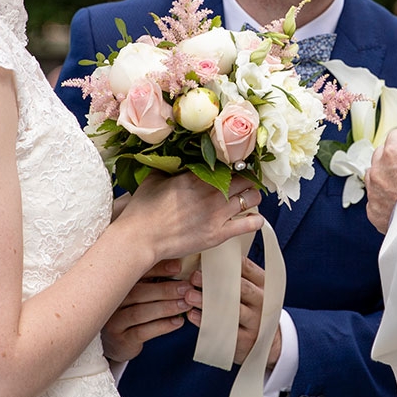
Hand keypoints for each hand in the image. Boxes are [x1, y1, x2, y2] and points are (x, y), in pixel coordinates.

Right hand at [102, 259, 200, 363]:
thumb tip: (178, 263)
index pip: (135, 274)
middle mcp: (112, 303)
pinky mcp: (121, 340)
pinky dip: (163, 326)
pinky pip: (142, 332)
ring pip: (140, 313)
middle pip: (137, 293)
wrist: (118, 343)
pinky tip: (178, 322)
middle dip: (165, 290)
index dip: (157, 269)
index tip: (177, 267)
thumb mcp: (140, 294)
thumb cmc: (133, 312)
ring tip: (185, 305)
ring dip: (166, 308)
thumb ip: (152, 280)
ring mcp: (114, 322)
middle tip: (186, 288)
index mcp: (117, 286)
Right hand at [113, 173, 262, 267]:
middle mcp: (212, 192)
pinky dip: (255, 221)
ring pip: (252, 199)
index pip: (229, 164)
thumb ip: (170, 167)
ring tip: (248, 199)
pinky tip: (253, 219)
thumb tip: (174, 159)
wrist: (141, 237)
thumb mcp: (154, 178)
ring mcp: (217, 213)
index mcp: (197, 176)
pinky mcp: (219, 234)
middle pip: (246, 179)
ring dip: (253, 198)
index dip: (236, 165)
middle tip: (245, 183)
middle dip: (248, 180)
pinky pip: (249, 224)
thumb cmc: (143, 209)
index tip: (237, 167)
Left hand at [187, 258, 281, 368]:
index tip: (204, 260)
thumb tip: (208, 256)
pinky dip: (206, 322)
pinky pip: (223, 330)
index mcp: (264, 284)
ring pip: (230, 310)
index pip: (247, 268)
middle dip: (215, 281)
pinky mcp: (244, 340)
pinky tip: (192, 315)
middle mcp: (262, 302)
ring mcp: (255, 322)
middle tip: (194, 276)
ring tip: (189, 295)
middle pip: (239, 288)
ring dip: (207, 302)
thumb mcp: (254, 290)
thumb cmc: (253, 310)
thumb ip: (238, 276)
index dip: (225, 262)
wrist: (269, 344)